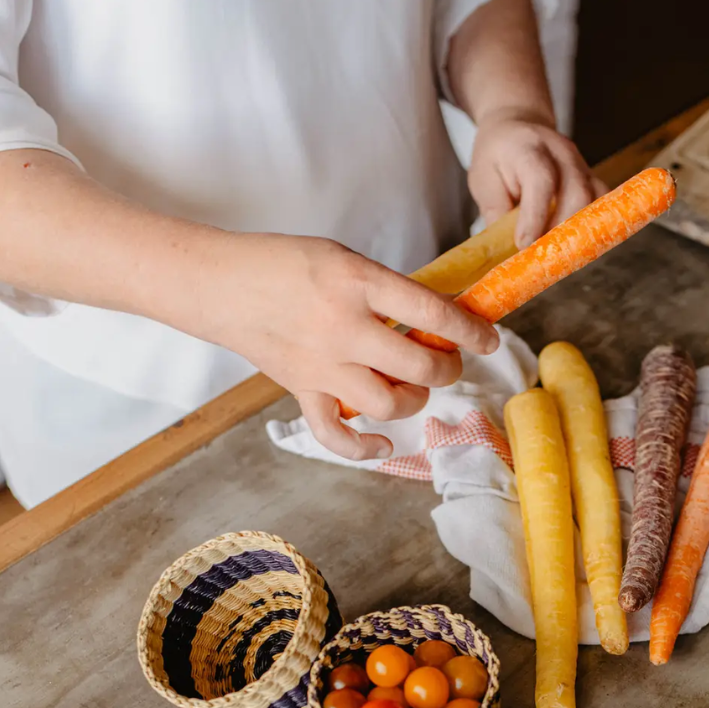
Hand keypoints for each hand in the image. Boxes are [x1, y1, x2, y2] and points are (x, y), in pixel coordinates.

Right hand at [197, 234, 499, 460]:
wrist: (220, 284)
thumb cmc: (283, 264)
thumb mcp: (343, 259)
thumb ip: (385, 290)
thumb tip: (435, 321)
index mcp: (357, 282)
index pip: (432, 313)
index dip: (471, 330)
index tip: (489, 338)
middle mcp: (343, 327)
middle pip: (419, 367)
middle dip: (447, 369)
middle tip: (447, 362)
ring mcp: (322, 365)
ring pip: (389, 403)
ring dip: (415, 400)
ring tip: (416, 387)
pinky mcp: (302, 391)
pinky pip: (336, 436)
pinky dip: (364, 448)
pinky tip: (384, 444)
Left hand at [468, 109, 605, 246]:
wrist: (517, 126)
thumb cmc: (497, 155)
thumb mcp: (482, 180)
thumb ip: (495, 212)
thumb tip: (505, 250)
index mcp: (529, 147)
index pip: (541, 180)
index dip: (535, 216)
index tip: (524, 244)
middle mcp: (561, 153)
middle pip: (577, 192)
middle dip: (561, 230)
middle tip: (542, 256)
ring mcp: (581, 164)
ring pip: (594, 200)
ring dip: (579, 232)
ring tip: (559, 254)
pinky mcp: (590, 178)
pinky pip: (602, 204)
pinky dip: (590, 227)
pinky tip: (573, 244)